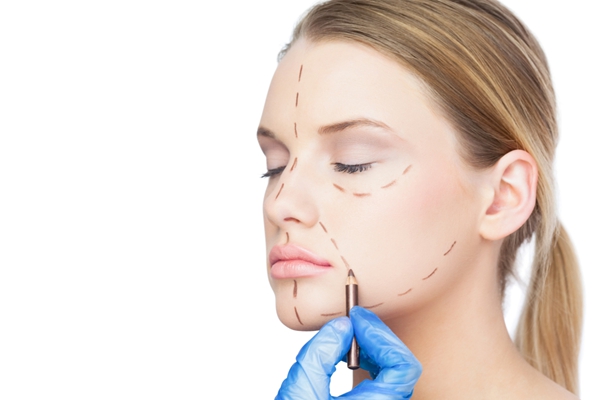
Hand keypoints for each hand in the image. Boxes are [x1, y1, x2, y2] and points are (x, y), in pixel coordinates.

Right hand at [275, 306, 421, 398]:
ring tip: (346, 336)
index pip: (403, 368)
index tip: (358, 319)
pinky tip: (345, 354)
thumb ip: (322, 353)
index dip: (383, 337)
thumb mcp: (301, 389)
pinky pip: (380, 382)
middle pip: (399, 367)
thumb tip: (343, 327)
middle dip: (375, 338)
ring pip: (391, 374)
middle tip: (352, 320)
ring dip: (371, 347)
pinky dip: (366, 361)